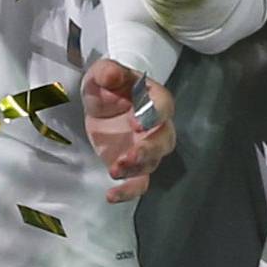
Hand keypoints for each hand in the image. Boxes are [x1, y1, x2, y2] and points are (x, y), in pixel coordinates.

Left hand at [81, 58, 174, 202]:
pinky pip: (139, 183)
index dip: (154, 115)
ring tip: (115, 170)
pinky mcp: (134, 166)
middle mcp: (157, 125)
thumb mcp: (102, 73)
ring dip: (136, 169)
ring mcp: (147, 148)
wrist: (101, 102)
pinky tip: (111, 195)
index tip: (137, 121)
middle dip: (148, 150)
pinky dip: (128, 192)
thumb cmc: (108, 85)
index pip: (164, 106)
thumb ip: (107, 71)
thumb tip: (111, 73)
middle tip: (129, 156)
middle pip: (164, 140)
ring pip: (152, 163)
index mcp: (153, 98)